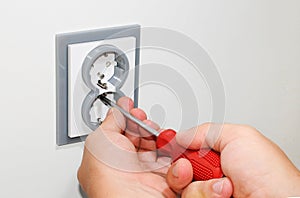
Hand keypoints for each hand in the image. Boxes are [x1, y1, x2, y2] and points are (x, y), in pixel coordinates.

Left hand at [78, 97, 179, 197]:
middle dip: (143, 124)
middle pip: (139, 136)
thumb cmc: (108, 176)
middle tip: (144, 120)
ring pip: (157, 144)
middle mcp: (126, 166)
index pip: (119, 132)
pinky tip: (166, 140)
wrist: (132, 195)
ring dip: (158, 133)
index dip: (125, 118)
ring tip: (155, 131)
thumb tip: (117, 111)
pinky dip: (171, 145)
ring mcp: (145, 171)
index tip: (130, 107)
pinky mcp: (163, 175)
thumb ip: (109, 122)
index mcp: (106, 158)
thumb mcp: (99, 139)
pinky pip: (171, 154)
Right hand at [166, 123, 299, 196]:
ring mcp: (209, 191)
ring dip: (201, 185)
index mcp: (217, 153)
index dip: (173, 149)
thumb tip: (179, 136)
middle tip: (191, 168)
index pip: (185, 149)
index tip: (163, 146)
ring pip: (182, 187)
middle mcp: (211, 173)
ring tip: (224, 186)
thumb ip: (205, 131)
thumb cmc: (269, 173)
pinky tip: (224, 194)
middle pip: (178, 169)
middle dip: (181, 168)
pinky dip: (204, 195)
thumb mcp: (238, 137)